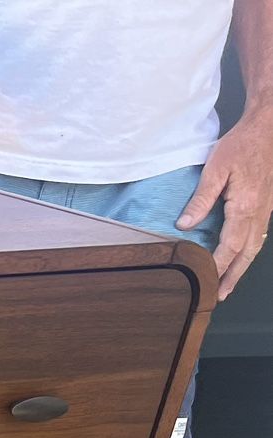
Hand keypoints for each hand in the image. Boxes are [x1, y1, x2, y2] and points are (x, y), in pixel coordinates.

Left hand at [179, 112, 272, 300]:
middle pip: (246, 253)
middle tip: (220, 295)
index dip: (217, 266)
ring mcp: (266, 209)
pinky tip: (242, 257)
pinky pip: (259, 234)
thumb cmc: (242, 144)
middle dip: (232, 276)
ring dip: (242, 267)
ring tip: (229, 284)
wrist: (267, 128)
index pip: (229, 246)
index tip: (206, 281)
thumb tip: (185, 225)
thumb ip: (201, 199)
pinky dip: (249, 251)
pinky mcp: (267, 204)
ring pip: (255, 246)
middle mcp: (259, 212)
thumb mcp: (216, 169)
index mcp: (245, 206)